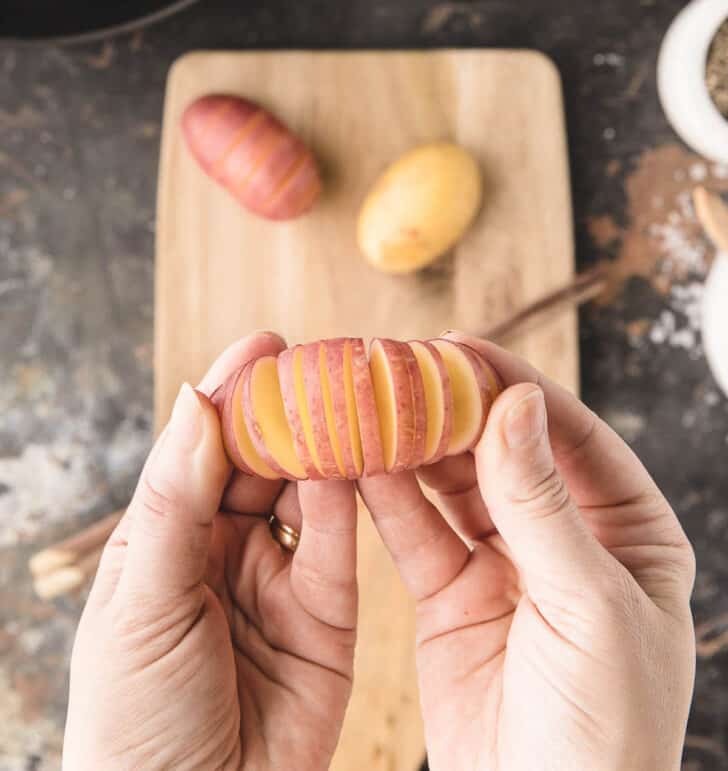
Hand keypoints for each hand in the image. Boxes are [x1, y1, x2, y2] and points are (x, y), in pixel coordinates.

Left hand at [63, 333, 357, 770]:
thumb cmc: (135, 720)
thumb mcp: (143, 603)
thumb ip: (175, 502)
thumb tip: (194, 400)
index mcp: (163, 540)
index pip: (200, 449)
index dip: (232, 394)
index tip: (268, 342)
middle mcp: (221, 551)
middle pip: (262, 462)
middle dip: (291, 411)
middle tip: (330, 359)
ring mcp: (277, 582)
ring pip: (309, 494)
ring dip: (329, 446)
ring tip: (357, 394)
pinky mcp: (328, 618)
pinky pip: (343, 546)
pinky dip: (355, 500)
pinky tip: (364, 459)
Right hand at [359, 335, 695, 770]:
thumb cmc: (605, 730)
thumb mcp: (586, 608)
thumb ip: (542, 505)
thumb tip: (515, 400)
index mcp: (628, 531)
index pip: (568, 434)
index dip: (513, 384)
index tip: (457, 346)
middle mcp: (566, 538)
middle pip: (501, 449)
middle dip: (450, 407)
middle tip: (395, 365)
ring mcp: (504, 565)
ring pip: (450, 484)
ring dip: (409, 444)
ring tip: (363, 402)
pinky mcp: (450, 597)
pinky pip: (414, 533)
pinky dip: (382, 497)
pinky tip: (352, 461)